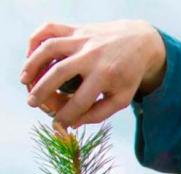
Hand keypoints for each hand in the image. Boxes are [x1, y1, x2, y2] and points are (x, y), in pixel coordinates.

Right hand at [21, 20, 165, 127]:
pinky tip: (31, 57)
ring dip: (32, 65)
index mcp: (106, 76)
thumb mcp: (122, 98)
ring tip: (25, 81)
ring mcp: (83, 40)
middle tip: (32, 103)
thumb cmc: (128, 76)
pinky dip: (35, 40)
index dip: (65, 116)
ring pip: (50, 48)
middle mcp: (93, 56)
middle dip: (42, 91)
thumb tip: (71, 124)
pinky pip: (49, 29)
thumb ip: (99, 113)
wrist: (140, 43)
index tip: (57, 124)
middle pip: (59, 73)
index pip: (79, 101)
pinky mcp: (77, 28)